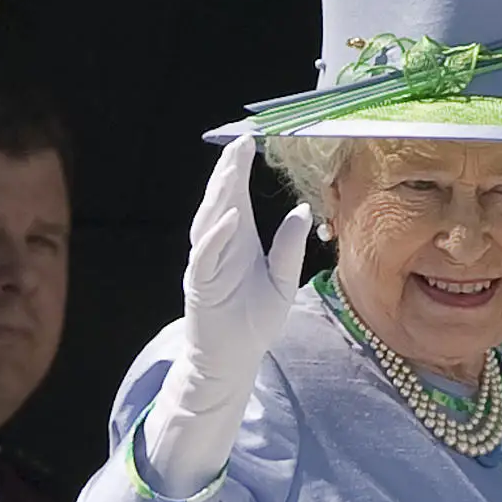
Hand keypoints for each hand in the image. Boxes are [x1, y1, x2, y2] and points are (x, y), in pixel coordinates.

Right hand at [181, 134, 312, 375]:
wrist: (234, 359)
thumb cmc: (254, 322)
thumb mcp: (282, 281)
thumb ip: (288, 248)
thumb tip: (301, 211)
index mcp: (237, 242)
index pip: (235, 197)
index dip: (238, 170)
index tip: (248, 142)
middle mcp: (218, 247)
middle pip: (219, 203)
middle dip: (227, 173)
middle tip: (239, 145)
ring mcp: (206, 265)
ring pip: (208, 223)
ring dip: (219, 196)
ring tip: (232, 170)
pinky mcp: (200, 286)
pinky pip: (205, 257)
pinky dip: (216, 237)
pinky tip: (230, 218)